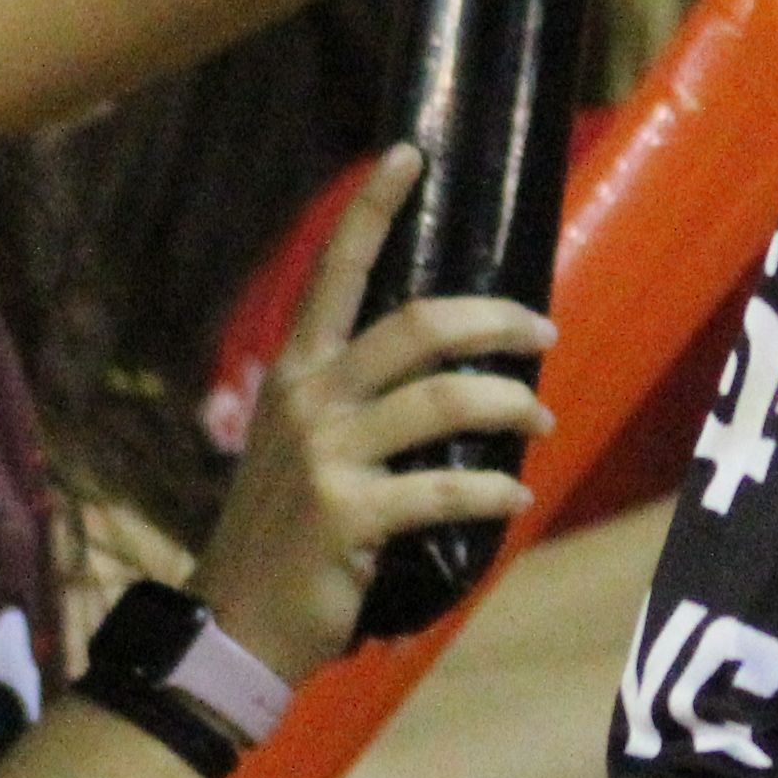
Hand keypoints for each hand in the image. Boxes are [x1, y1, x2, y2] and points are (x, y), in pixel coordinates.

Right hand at [188, 145, 549, 680]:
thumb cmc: (286, 533)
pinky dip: (495, 492)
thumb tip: (453, 372)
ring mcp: (325, 459)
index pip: (336, 272)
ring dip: (512, 404)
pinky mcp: (347, 517)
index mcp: (296, 374)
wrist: (234, 625)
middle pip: (418, 325)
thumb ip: (358, 404)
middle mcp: (307, 402)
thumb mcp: (303, 448)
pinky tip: (516, 499)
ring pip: (446, 400)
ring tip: (541, 420)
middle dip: (495, 320)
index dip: (372, 208)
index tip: (409, 152)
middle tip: (542, 332)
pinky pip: (447, 488)